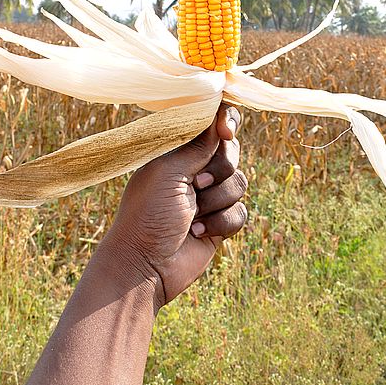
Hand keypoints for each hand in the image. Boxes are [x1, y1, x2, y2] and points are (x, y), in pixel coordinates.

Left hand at [104, 103, 247, 307]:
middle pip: (232, 153)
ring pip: (240, 183)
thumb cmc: (148, 214)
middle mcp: (195, 170)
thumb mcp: (169, 172)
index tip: (226, 132)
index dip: (226, 123)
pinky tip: (198, 233)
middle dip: (219, 169)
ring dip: (217, 201)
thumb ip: (199, 145)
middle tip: (197, 183)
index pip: (211, 125)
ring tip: (192, 215)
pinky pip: (241, 212)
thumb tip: (221, 117)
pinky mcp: (220, 222)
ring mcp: (209, 196)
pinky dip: (221, 223)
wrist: (145, 267)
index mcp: (178, 152)